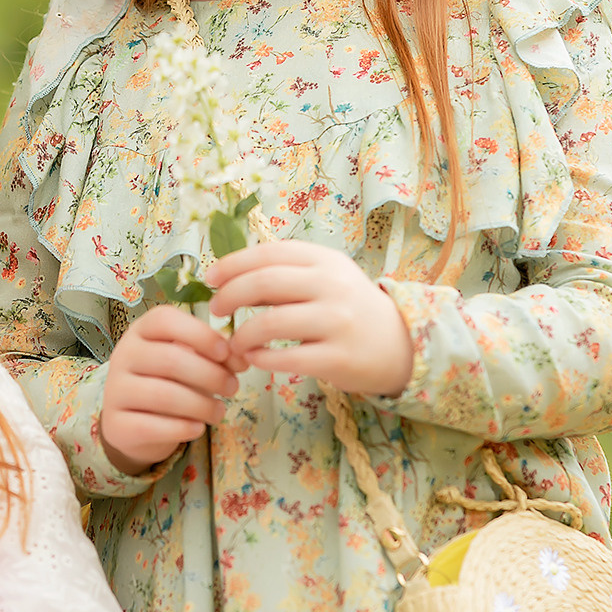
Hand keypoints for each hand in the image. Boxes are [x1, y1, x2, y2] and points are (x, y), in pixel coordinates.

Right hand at [100, 305, 237, 473]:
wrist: (135, 423)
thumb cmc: (167, 382)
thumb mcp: (188, 360)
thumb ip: (214, 354)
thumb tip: (241, 359)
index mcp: (141, 331)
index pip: (165, 320)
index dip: (200, 334)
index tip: (226, 352)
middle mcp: (124, 356)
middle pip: (169, 359)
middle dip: (210, 375)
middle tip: (233, 387)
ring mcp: (116, 391)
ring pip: (164, 395)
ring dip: (202, 405)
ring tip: (220, 411)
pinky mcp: (118, 426)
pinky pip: (153, 426)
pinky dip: (183, 428)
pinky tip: (199, 427)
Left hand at [208, 243, 412, 398]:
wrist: (401, 344)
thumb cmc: (350, 307)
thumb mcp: (325, 278)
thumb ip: (285, 275)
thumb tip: (229, 279)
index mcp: (324, 260)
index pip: (267, 253)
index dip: (232, 264)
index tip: (210, 279)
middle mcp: (332, 285)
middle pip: (264, 283)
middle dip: (230, 296)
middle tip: (217, 310)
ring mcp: (337, 322)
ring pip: (272, 323)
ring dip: (242, 334)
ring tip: (235, 343)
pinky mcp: (339, 358)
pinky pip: (287, 358)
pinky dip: (261, 358)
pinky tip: (254, 358)